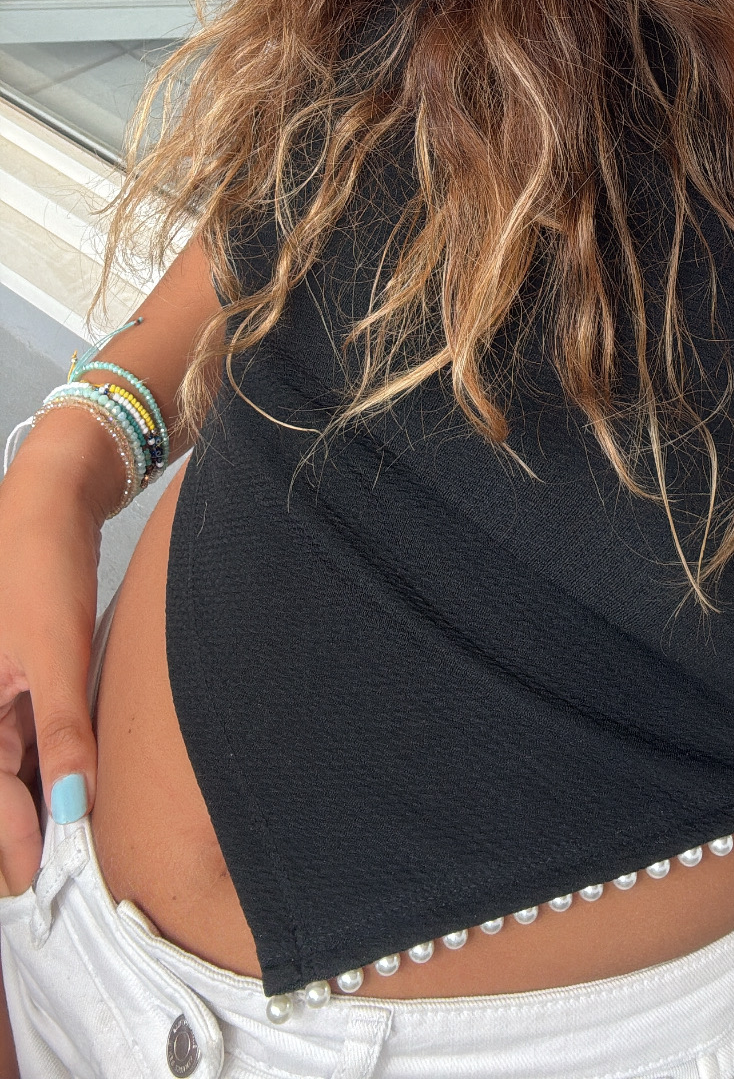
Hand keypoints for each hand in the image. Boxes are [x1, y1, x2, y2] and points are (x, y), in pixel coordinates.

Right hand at [0, 409, 118, 895]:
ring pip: (9, 759)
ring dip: (34, 795)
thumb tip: (74, 807)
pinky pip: (24, 731)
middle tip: (52, 877)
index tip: (40, 885)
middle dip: (19, 826)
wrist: (51, 497)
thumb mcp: (55, 653)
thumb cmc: (40, 564)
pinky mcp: (18, 670)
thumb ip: (63, 733)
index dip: (13, 842)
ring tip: (69, 841)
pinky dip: (46, 758)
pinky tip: (72, 781)